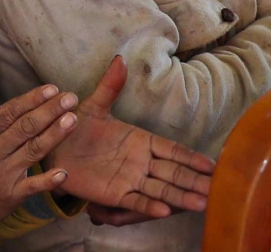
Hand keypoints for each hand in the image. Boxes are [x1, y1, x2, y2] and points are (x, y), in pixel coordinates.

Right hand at [0, 71, 80, 224]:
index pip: (9, 112)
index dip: (31, 100)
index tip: (52, 89)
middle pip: (24, 128)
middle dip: (49, 112)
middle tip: (71, 98)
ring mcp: (2, 174)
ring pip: (32, 151)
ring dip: (54, 135)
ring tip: (73, 119)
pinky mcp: (11, 195)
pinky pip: (32, 186)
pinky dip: (47, 180)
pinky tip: (64, 171)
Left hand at [44, 56, 213, 220]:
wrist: (53, 148)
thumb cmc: (76, 127)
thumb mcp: (94, 105)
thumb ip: (110, 86)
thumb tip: (120, 59)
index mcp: (140, 141)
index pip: (172, 150)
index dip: (191, 158)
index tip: (213, 165)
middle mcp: (140, 162)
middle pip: (174, 173)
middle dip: (195, 181)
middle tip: (218, 189)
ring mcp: (130, 180)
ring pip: (161, 189)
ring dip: (180, 196)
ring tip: (201, 203)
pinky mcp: (116, 194)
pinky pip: (136, 201)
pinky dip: (150, 206)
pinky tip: (166, 210)